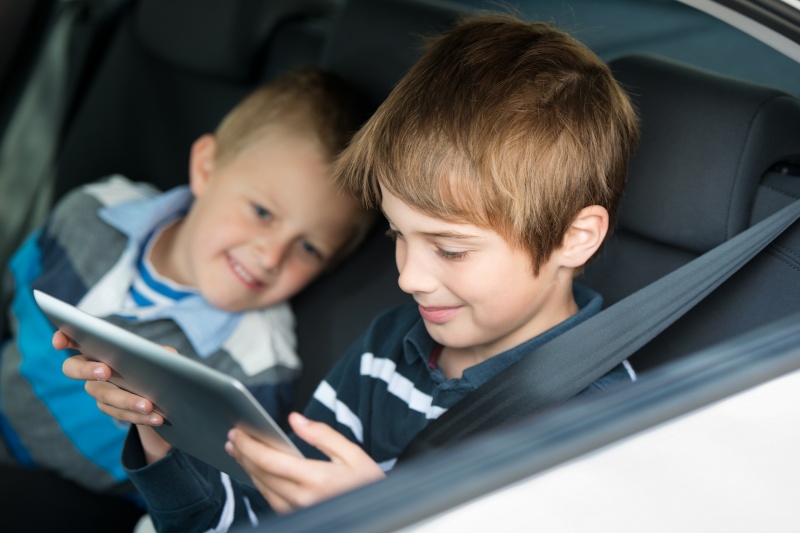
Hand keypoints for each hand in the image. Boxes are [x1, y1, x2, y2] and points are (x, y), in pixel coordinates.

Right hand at [55, 330, 172, 461]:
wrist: (159, 393)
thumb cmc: (153, 365)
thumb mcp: (160, 355)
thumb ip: (160, 353)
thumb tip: (166, 357)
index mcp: (99, 347)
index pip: (72, 339)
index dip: (62, 338)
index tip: (59, 342)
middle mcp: (90, 368)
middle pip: (74, 368)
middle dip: (87, 369)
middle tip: (105, 371)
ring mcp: (97, 390)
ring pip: (103, 396)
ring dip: (126, 400)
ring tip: (148, 405)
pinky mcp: (108, 408)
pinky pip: (120, 414)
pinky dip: (139, 416)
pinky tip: (156, 418)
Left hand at [225, 412, 384, 513]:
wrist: (382, 514)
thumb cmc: (368, 484)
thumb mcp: (352, 453)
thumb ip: (321, 435)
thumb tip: (295, 419)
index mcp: (316, 479)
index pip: (269, 460)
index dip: (248, 445)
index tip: (238, 432)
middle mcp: (302, 499)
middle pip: (260, 474)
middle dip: (243, 454)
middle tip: (233, 437)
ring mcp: (298, 511)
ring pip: (262, 488)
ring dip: (247, 468)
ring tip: (238, 450)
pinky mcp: (297, 517)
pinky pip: (270, 499)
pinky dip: (259, 482)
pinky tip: (256, 469)